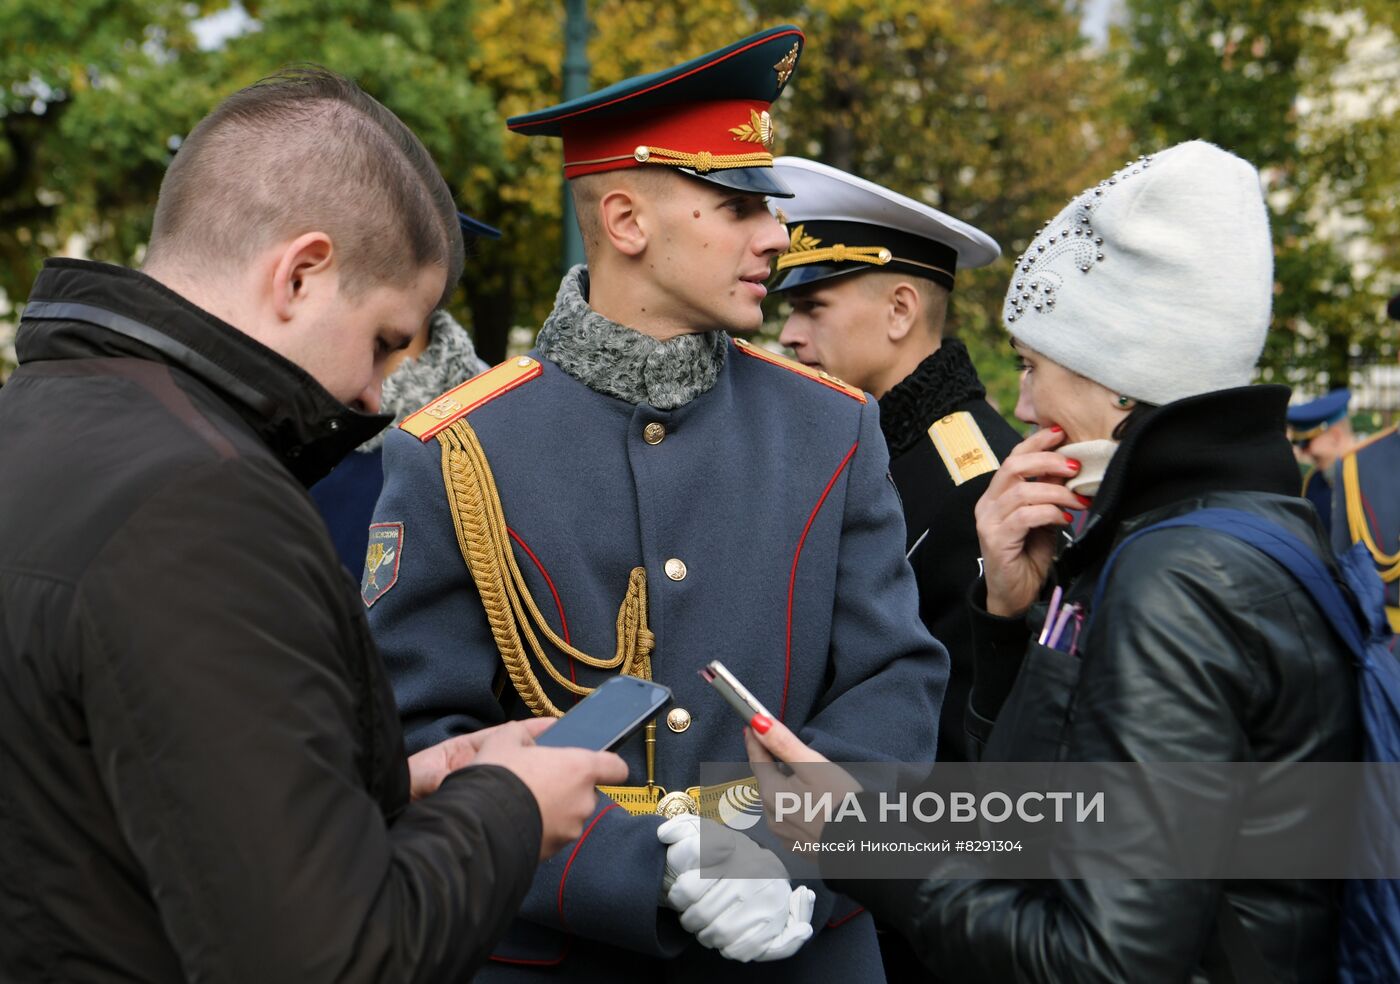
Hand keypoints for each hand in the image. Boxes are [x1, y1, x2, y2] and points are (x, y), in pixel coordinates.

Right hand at [418, 719, 627, 859]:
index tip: (596, 764)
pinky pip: (553, 835)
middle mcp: (584, 801)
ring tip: (524, 802)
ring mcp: (571, 829)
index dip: (608, 765)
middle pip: (587, 792)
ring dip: (555, 810)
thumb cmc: (498, 776)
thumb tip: (527, 740)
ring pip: (570, 816)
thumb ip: (524, 735)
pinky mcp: (555, 851)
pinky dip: (542, 828)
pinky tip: (517, 821)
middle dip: (568, 788)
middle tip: (540, 780)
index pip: (616, 768)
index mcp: (581, 769)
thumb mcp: (505, 740)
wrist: (478, 824)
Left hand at [656, 816, 812, 961]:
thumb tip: (663, 834)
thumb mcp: (705, 834)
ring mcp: (764, 897)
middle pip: (701, 914)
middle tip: (692, 915)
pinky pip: (740, 947)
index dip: (677, 897)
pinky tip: (727, 935)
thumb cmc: (727, 856)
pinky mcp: (774, 921)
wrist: (769, 870)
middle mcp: (748, 872)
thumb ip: (681, 829)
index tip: (680, 895)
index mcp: (727, 850)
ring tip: (707, 925)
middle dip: (690, 919)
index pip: (688, 888)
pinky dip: (728, 946)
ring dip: (707, 934)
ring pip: (719, 932)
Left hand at [743, 719, 860, 848]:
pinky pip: (789, 820)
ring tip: (800, 779)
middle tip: (782, 751)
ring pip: (777, 802)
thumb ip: (783, 743)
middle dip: (772, 765)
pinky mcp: (798, 846)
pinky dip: (794, 808)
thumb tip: (758, 723)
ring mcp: (783, 835)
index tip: (751, 724)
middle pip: (767, 782)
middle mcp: (771, 816)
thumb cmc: (838, 801)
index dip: (755, 740)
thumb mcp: (812, 765)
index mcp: (771, 793)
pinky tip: (810, 805)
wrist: (860, 845)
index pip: (757, 760)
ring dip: (783, 788)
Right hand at [973, 425, 1081, 616]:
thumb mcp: (1043, 518)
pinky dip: (1049, 513)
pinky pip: (1025, 516)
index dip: (1035, 442)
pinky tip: (1065, 519)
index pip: (1013, 457)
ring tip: (1080, 501)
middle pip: (1013, 466)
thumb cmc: (1029, 556)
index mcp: (997, 495)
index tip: (1060, 433)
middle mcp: (988, 504)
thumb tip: (1069, 467)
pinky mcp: (995, 539)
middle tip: (1075, 467)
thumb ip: (1049, 494)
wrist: (1014, 595)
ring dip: (1057, 492)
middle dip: (1047, 461)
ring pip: (1022, 491)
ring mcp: (989, 521)